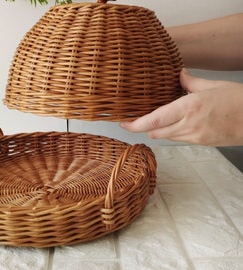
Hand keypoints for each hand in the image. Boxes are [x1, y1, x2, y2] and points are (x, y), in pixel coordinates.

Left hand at [120, 69, 242, 145]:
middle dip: (142, 127)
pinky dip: (170, 133)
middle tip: (133, 120)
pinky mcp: (200, 143)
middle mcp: (189, 125)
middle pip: (155, 132)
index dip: (135, 124)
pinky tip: (172, 124)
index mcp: (189, 107)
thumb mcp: (213, 86)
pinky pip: (178, 139)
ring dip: (156, 130)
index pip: (154, 120)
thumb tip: (179, 74)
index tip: (123, 123)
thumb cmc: (239, 101)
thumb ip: (190, 82)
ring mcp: (194, 137)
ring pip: (165, 137)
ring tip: (152, 121)